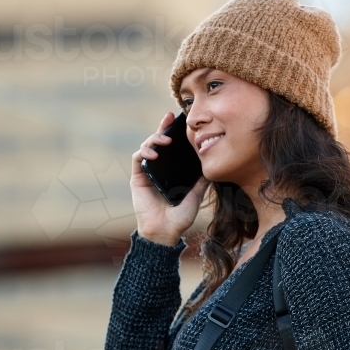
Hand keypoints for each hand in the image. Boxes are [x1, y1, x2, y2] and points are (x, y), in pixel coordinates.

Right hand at [131, 111, 206, 245]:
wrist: (165, 232)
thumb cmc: (180, 217)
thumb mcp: (196, 195)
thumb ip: (202, 181)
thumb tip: (212, 165)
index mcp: (171, 171)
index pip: (171, 147)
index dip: (173, 132)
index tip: (179, 119)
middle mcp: (158, 169)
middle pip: (158, 142)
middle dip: (162, 127)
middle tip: (168, 117)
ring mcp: (147, 172)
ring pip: (147, 146)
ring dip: (154, 139)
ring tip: (164, 140)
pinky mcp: (137, 178)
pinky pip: (138, 159)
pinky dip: (144, 152)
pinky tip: (154, 153)